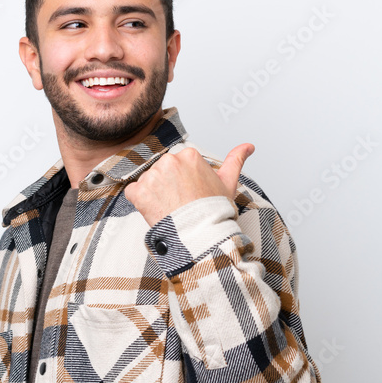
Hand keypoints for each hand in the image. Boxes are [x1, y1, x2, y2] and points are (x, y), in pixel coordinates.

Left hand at [124, 143, 254, 226]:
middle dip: (168, 185)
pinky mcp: (139, 192)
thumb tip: (248, 146)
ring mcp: (152, 176)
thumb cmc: (214, 212)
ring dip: (155, 193)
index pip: (178, 163)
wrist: (201, 236)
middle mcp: (169, 161)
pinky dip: (140, 202)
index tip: (189, 193)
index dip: (183, 180)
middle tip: (180, 203)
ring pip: (148, 181)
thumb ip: (235, 160)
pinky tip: (156, 211)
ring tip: (170, 208)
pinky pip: (133, 193)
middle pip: (162, 170)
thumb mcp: (228, 183)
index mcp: (189, 155)